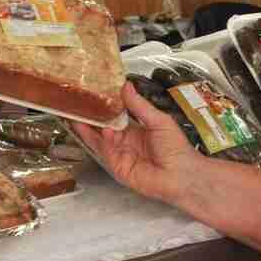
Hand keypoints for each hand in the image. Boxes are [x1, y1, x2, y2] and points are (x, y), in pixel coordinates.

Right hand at [71, 83, 200, 203]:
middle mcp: (126, 141)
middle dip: (92, 117)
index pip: (116, 115)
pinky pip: (105, 152)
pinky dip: (102, 141)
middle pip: (104, 127)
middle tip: (79, 104)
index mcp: (136, 129)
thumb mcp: (158, 120)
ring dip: (89, 128)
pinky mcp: (117, 166)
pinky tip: (104, 130)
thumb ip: (139, 105)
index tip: (95, 93)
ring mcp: (120, 154)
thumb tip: (126, 86)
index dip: (106, 105)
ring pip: (100, 139)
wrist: (181, 174)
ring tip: (78, 115)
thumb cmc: (176, 148)